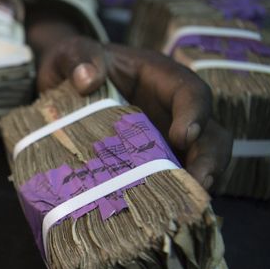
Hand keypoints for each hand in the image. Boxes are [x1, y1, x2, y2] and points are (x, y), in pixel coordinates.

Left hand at [37, 36, 231, 189]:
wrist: (60, 88)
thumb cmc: (74, 65)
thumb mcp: (71, 54)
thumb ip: (80, 59)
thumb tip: (88, 78)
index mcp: (161, 78)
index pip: (191, 92)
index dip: (194, 113)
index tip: (184, 136)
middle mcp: (171, 110)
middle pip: (209, 134)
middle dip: (209, 159)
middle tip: (199, 183)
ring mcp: (164, 139)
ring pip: (196, 162)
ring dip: (195, 184)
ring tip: (183, 207)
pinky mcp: (150, 162)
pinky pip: (169, 181)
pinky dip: (168, 196)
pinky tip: (158, 214)